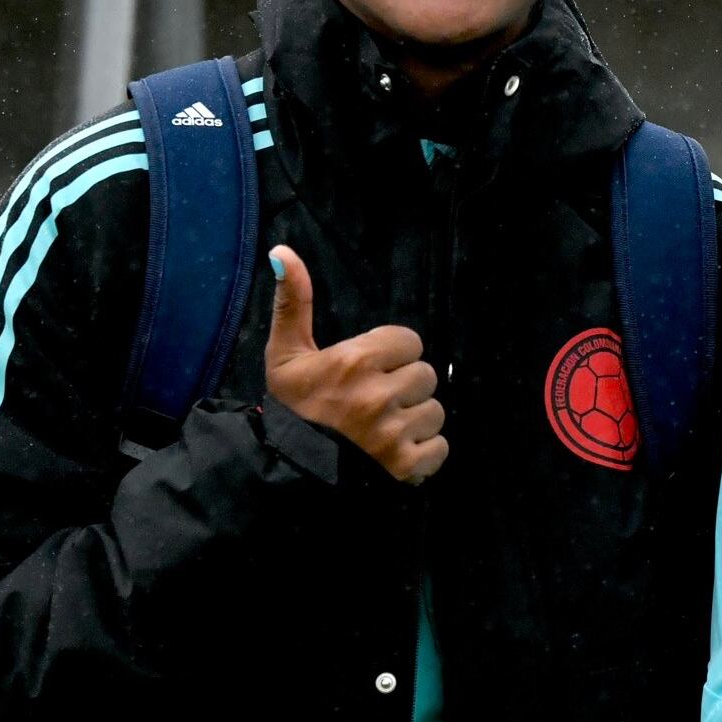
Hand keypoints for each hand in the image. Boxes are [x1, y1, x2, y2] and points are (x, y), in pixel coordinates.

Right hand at [264, 245, 447, 483]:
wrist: (286, 469)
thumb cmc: (292, 408)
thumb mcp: (286, 353)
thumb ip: (293, 302)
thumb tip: (282, 251)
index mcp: (355, 361)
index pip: (410, 342)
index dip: (393, 355)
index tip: (370, 370)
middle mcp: (379, 394)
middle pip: (425, 376)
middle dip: (405, 387)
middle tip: (375, 402)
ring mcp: (394, 433)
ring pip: (435, 412)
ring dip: (416, 421)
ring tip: (384, 429)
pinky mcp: (406, 465)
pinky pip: (439, 448)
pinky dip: (423, 454)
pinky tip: (395, 453)